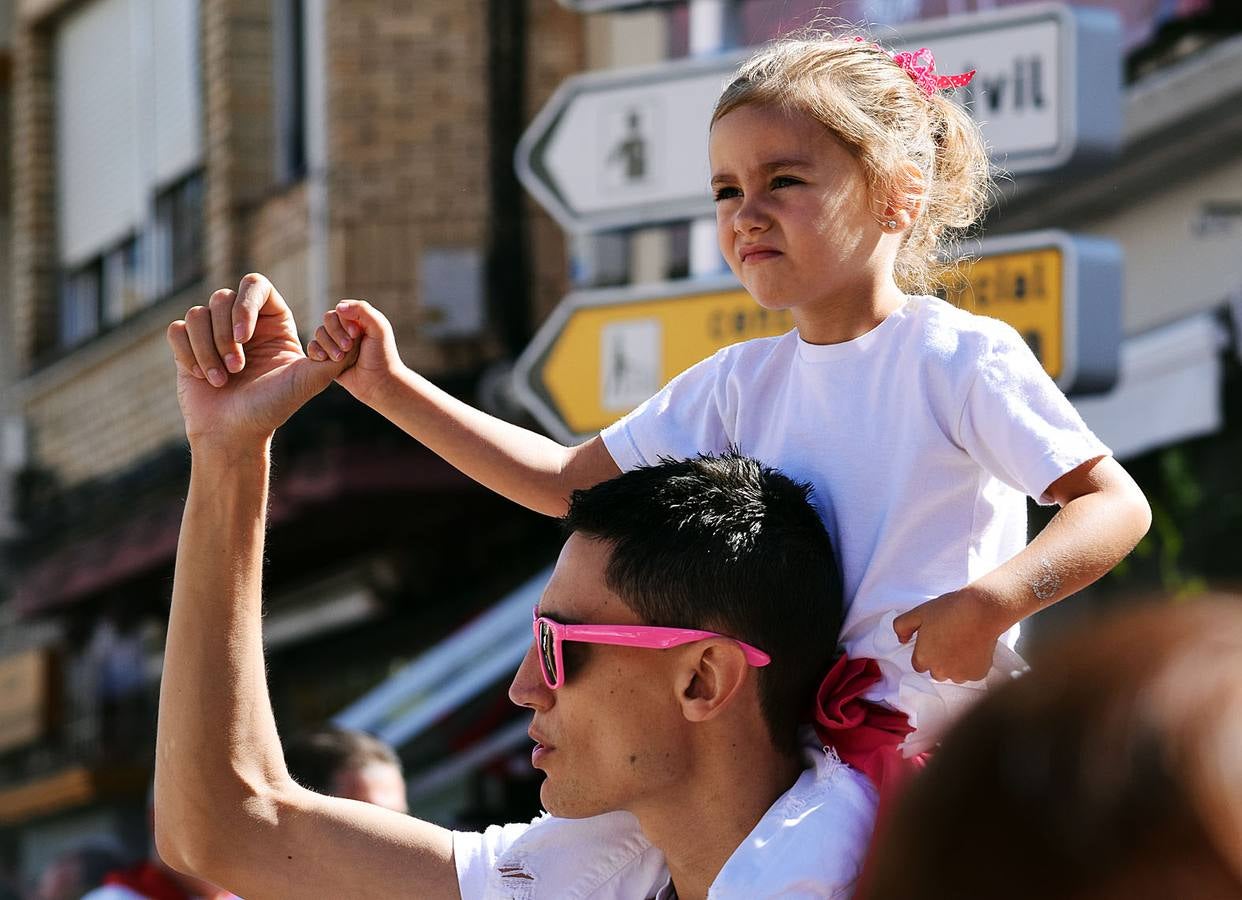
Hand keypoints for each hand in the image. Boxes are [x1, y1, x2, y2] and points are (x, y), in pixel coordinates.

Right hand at [166, 274, 352, 449]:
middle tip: (236, 369)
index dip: (246, 304)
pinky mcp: (188, 345)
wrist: (235, 434)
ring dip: (207, 349)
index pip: (255, 284)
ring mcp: (214, 332)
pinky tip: (202, 377)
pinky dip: (188, 354)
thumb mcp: (308, 382)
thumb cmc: (272, 408)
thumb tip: (355, 335)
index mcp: (273, 322)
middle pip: (223, 298)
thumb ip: (332, 358)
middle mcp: (243, 322)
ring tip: (221, 379)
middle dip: (225, 335)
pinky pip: (178, 330)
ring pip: (199, 314)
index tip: (244, 337)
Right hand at [308, 299, 402, 405]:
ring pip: (319, 333)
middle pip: (328, 319)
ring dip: (328, 344)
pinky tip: (325, 359)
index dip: (344, 322)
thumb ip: (362, 310)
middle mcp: (346, 330)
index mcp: (359, 320)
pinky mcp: (327, 358)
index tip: (357, 335)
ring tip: (340, 358)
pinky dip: (316, 351)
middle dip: (336, 333)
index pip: (340, 310)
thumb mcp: (379, 328)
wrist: (378, 383)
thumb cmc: (382, 356)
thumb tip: (338, 307)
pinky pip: (313, 348)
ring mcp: (336, 344)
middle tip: (348, 347)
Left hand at [892, 588, 1009, 682]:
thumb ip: (902, 626)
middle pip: (936, 671)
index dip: (926, 651)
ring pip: (953, 675)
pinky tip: (973, 648)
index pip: (918, 664)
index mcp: (923, 658)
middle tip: (948, 640)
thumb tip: (902, 639)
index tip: (934, 641)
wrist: (980, 610)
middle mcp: (940, 671)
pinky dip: (971, 664)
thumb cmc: (949, 610)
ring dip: (955, 665)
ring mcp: (960, 674)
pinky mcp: (977, 674)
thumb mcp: (918, 612)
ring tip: (962, 643)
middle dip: (939, 660)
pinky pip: (970, 673)